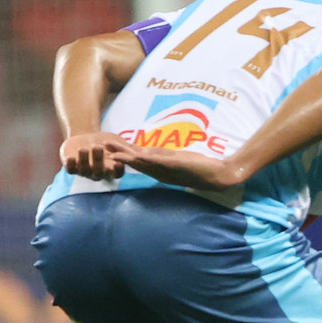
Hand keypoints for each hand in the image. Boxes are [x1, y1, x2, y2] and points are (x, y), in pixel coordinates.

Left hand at [59, 132, 136, 180]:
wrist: (86, 136)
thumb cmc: (105, 140)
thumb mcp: (117, 141)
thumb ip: (124, 146)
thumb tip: (136, 150)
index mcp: (112, 168)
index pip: (117, 174)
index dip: (117, 170)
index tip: (118, 162)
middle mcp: (99, 173)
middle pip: (99, 172)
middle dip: (98, 161)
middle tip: (97, 146)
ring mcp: (85, 171)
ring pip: (84, 171)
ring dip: (84, 161)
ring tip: (83, 148)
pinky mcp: (72, 167)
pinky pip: (71, 170)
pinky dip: (70, 165)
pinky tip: (71, 157)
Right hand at [113, 143, 244, 192]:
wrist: (219, 176)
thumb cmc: (201, 169)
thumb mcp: (179, 161)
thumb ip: (165, 157)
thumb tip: (151, 152)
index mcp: (160, 171)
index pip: (138, 162)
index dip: (123, 156)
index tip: (109, 150)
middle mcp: (160, 172)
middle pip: (135, 162)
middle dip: (119, 154)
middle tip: (102, 146)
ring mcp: (167, 169)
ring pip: (142, 162)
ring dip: (126, 156)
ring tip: (111, 150)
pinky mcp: (175, 165)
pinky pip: (157, 162)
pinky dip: (145, 159)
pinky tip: (135, 156)